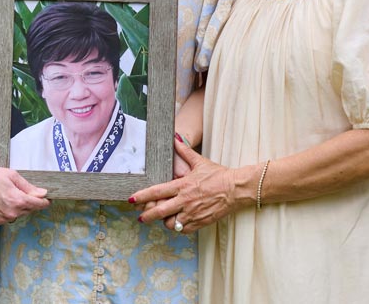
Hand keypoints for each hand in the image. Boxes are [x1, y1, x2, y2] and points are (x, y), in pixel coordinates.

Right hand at [0, 163, 49, 226]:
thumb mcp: (11, 175)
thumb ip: (28, 186)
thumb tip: (42, 193)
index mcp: (17, 200)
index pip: (38, 204)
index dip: (44, 201)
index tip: (48, 200)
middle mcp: (10, 213)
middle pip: (28, 210)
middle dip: (30, 202)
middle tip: (26, 193)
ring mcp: (1, 219)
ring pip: (17, 214)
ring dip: (18, 207)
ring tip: (8, 194)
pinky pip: (6, 218)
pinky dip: (7, 211)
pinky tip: (1, 201)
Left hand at [129, 138, 243, 232]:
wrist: (236, 189)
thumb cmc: (218, 175)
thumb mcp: (199, 161)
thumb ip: (184, 151)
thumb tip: (174, 139)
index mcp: (183, 185)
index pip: (158, 191)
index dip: (143, 196)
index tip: (132, 199)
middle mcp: (185, 200)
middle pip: (160, 211)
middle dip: (147, 215)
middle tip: (140, 217)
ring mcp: (192, 213)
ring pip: (170, 223)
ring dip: (164, 222)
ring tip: (163, 218)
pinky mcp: (201, 222)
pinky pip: (183, 229)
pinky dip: (178, 228)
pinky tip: (177, 223)